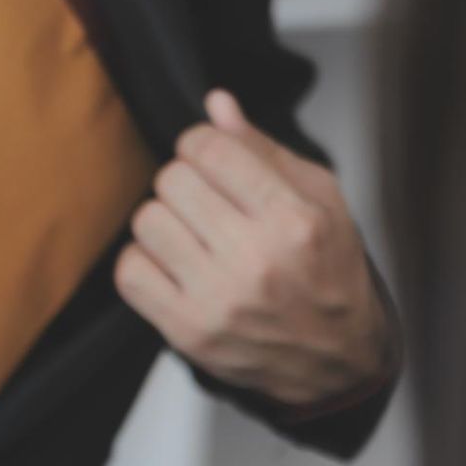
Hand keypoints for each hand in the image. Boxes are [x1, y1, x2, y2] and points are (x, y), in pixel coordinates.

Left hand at [115, 90, 394, 407]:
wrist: (335, 360)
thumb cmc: (329, 274)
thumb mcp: (320, 200)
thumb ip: (263, 150)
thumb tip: (215, 104)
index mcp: (294, 220)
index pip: (210, 149)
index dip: (199, 144)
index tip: (208, 158)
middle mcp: (255, 260)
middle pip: (172, 180)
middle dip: (184, 181)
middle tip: (204, 203)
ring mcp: (218, 300)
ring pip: (146, 222)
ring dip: (163, 221)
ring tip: (192, 236)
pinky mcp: (187, 332)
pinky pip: (129, 272)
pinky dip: (143, 262)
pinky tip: (172, 265)